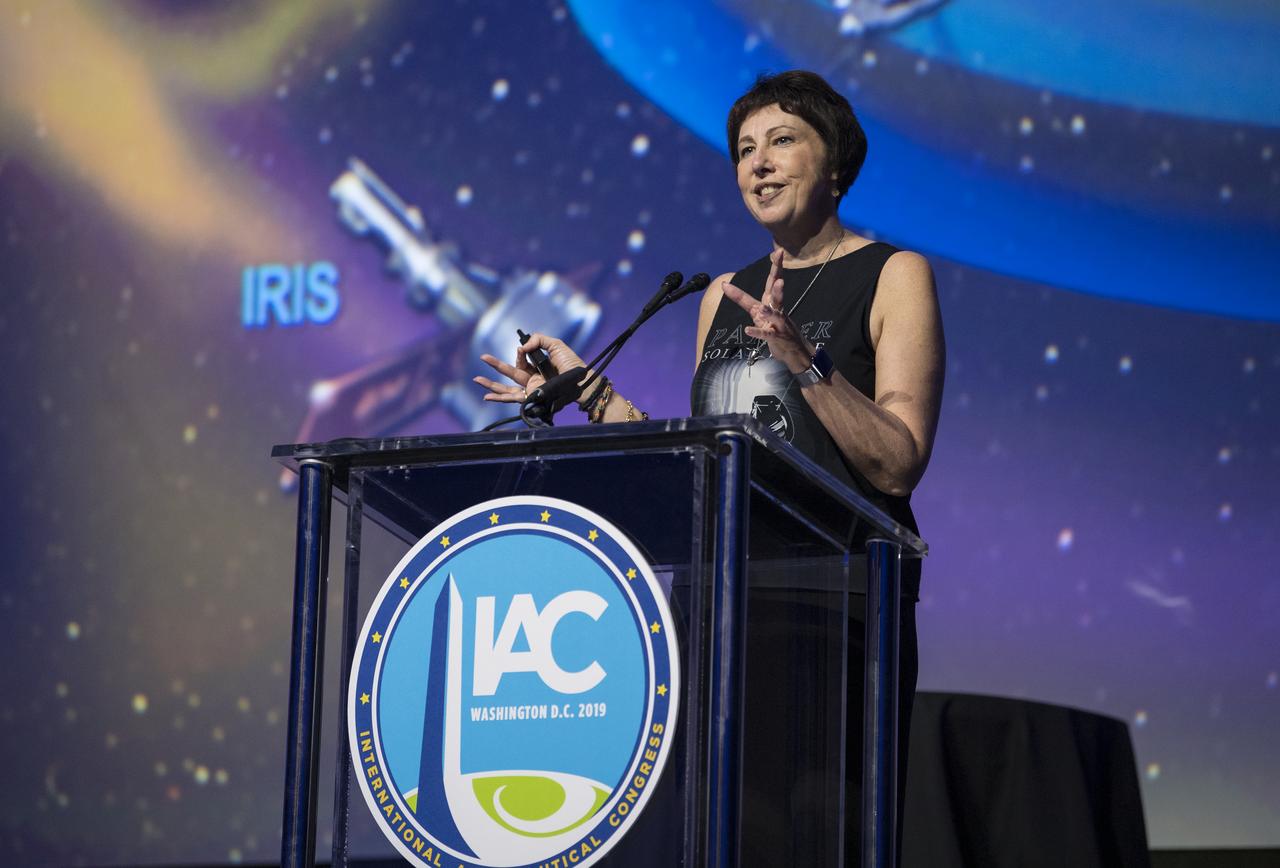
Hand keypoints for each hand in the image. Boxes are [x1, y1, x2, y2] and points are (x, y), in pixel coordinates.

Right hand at [473, 333, 588, 403]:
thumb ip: (538, 340)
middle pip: (510, 372)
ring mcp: (531, 389)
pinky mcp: (532, 397)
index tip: (522, 349)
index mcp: (538, 367)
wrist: (580, 380)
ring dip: (491, 384)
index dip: (520, 353)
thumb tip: (521, 347)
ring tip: (477, 380)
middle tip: (482, 357)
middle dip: (495, 365)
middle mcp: (533, 378)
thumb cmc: (572, 364)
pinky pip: (512, 398)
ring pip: (506, 387)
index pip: (522, 360)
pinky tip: (487, 396)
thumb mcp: (556, 345)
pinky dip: (499, 397)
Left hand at [720, 249, 812, 372]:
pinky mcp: (777, 337)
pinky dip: (757, 332)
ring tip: (762, 308)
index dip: (776, 265)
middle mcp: (777, 309)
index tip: (778, 251)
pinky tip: (747, 330)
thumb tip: (725, 285)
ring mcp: (779, 323)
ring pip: (775, 314)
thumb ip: (744, 300)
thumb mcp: (759, 313)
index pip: (773, 280)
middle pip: (777, 291)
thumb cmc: (776, 329)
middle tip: (780, 264)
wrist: (795, 351)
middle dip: (778, 277)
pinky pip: (766, 334)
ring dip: (769, 311)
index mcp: (773, 302)